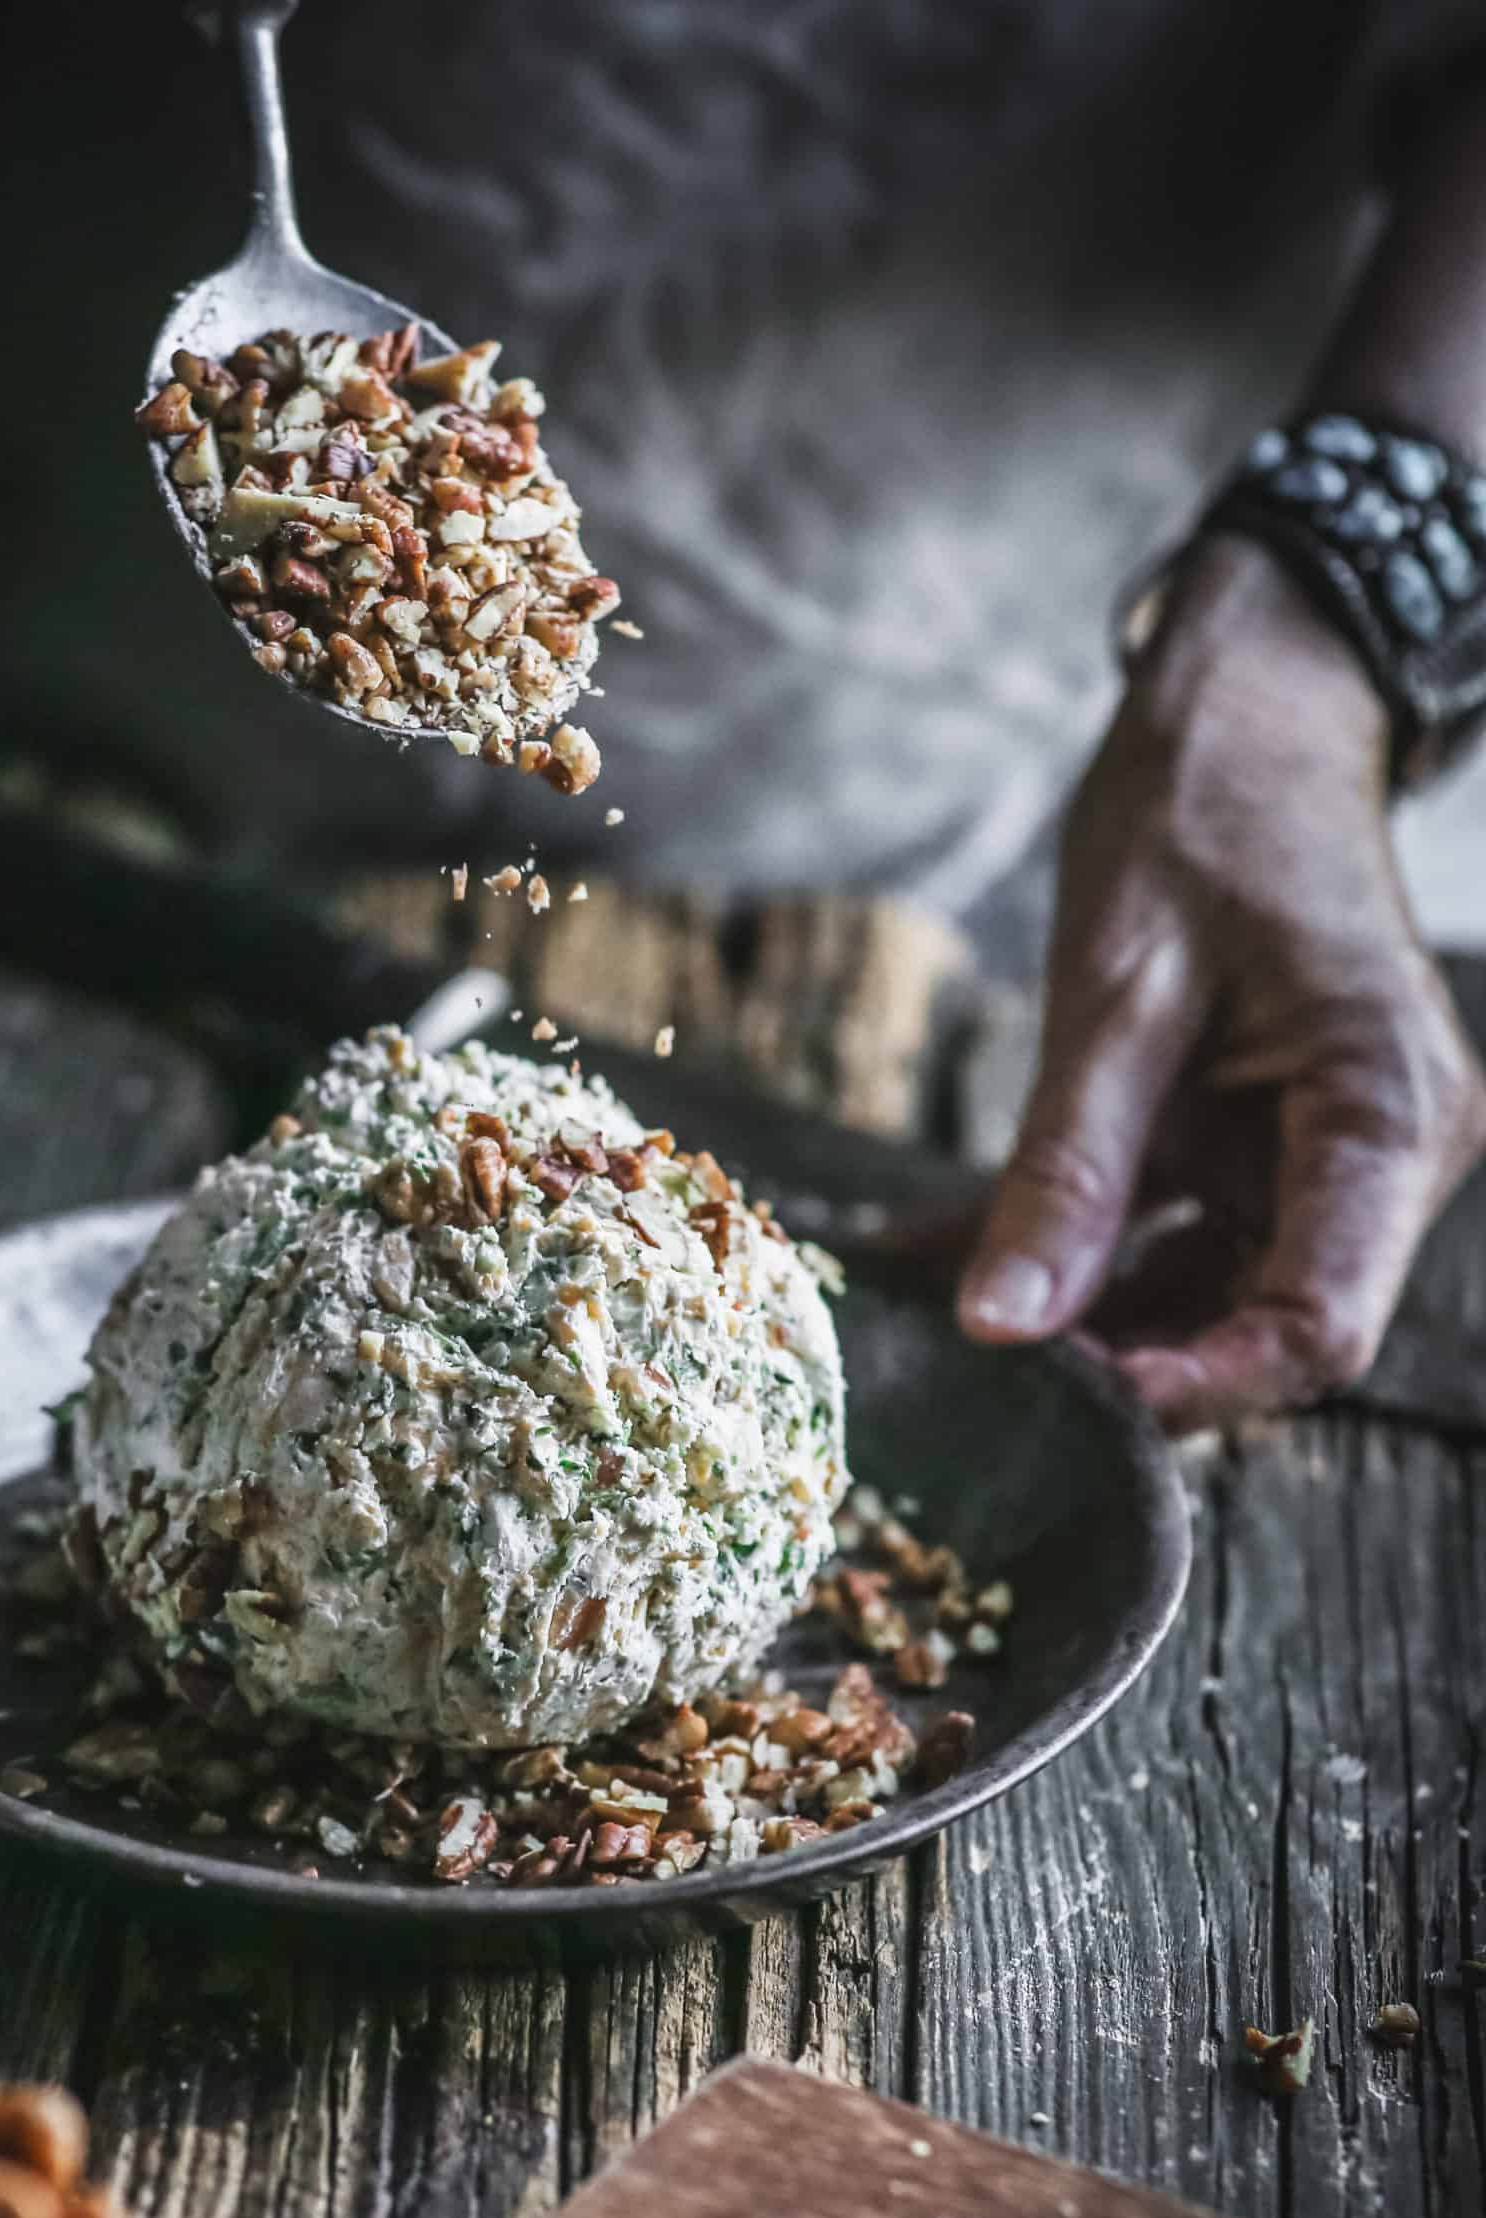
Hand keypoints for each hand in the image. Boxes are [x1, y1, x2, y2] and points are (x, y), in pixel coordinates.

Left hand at [957, 533, 1485, 1432]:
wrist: (1248, 711)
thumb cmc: (1203, 814)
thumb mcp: (1115, 992)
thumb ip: (1066, 1169)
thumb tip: (1001, 1327)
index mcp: (1387, 1119)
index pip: (1317, 1328)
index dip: (1195, 1389)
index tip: (1062, 1402)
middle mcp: (1380, 1158)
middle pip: (1261, 1327)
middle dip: (1121, 1362)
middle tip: (968, 1371)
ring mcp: (1322, 1157)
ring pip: (1205, 1296)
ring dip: (1077, 1318)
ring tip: (933, 1319)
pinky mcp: (1257, 1145)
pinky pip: (1168, 1234)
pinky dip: (1067, 1253)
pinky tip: (944, 1260)